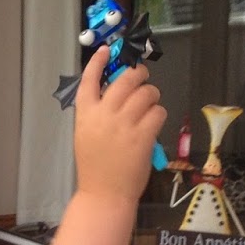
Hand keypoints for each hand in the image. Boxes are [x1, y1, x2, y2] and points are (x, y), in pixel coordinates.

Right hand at [72, 46, 164, 204]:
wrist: (104, 194)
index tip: (107, 50)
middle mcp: (104, 115)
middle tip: (143, 79)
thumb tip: (120, 92)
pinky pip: (158, 112)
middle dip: (139, 75)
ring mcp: (124, 125)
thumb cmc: (95, 167)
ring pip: (146, 93)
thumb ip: (99, 113)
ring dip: (152, 96)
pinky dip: (159, 115)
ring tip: (150, 106)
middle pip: (125, 79)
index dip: (98, 62)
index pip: (89, 80)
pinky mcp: (143, 136)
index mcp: (85, 114)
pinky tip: (154, 123)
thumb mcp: (86, 135)